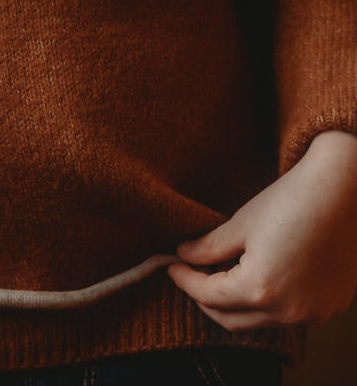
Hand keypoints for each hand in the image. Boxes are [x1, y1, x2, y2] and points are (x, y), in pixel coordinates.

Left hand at [168, 131, 356, 328]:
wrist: (342, 191)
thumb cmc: (291, 201)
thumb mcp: (241, 223)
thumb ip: (209, 247)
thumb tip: (184, 255)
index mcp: (260, 290)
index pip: (209, 297)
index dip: (185, 281)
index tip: (172, 266)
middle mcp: (288, 312)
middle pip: (233, 320)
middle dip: (207, 300)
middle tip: (192, 274)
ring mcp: (313, 314)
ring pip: (261, 320)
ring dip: (238, 303)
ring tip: (224, 272)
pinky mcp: (330, 306)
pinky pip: (289, 313)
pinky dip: (269, 301)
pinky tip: (261, 275)